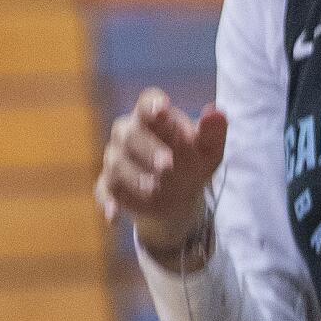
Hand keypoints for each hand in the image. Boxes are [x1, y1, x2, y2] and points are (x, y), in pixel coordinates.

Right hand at [96, 90, 227, 262]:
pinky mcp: (110, 187)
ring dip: (134, 176)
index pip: (147, 103)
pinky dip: (107, 203)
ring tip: (153, 188)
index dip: (152, 105)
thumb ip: (213, 130)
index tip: (162, 110)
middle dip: (148, 149)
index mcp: (153, 117)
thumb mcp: (208, 149)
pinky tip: (114, 216)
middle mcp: (128, 134)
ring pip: (116, 163)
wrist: (180, 196)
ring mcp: (117, 160)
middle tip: (168, 165)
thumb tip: (216, 112)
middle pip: (130, 134)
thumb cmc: (193, 161)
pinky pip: (103, 192)